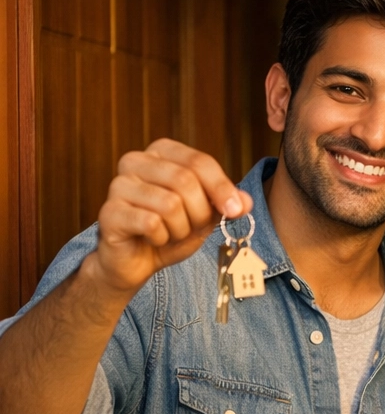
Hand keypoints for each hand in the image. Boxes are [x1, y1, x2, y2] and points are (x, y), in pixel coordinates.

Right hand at [85, 139, 252, 293]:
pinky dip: (162, 238)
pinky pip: (151, 223)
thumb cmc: (172, 230)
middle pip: (185, 180)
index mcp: (162, 152)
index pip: (200, 162)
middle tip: (193, 227)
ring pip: (170, 204)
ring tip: (171, 233)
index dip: (222, 188)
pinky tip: (153, 239)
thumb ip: (227, 203)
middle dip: (199, 212)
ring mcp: (118, 185)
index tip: (236, 210)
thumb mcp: (206, 214)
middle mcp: (136, 161)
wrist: (138, 261)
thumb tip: (246, 202)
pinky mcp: (109, 212)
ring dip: (180, 229)